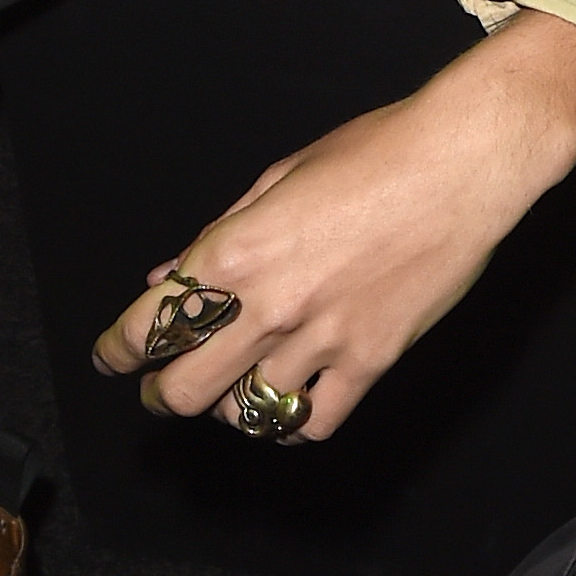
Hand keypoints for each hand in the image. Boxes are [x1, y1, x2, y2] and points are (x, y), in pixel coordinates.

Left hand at [91, 11, 575, 436]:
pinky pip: (314, 422)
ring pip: (246, 413)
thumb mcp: (280, 176)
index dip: (118, 351)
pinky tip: (291, 405)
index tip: (113, 359)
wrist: (462, 163)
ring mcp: (321, 339)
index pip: (150, 326)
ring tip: (237, 390)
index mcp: (235, 250)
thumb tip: (168, 272)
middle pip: (184, 391)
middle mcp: (269, 304)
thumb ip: (219, 233)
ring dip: (231, 405)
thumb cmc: (375, 152)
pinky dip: (292, 424)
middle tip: (164, 389)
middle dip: (163, 395)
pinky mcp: (371, 360)